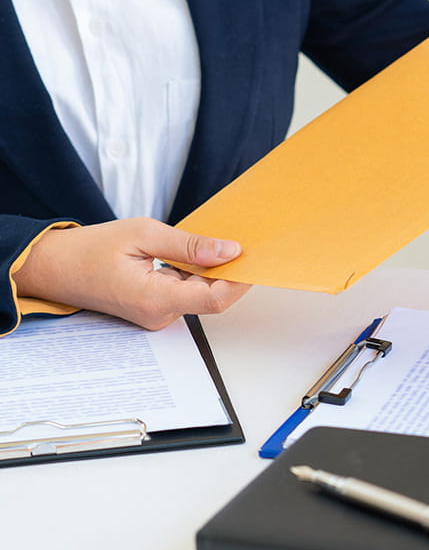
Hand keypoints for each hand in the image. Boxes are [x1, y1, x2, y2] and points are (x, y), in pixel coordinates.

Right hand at [12, 218, 250, 329]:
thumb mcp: (143, 233)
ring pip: (200, 294)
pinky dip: (197, 274)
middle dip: (230, 271)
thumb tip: (229, 250)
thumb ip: (189, 245)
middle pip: (212, 296)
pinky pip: (186, 293)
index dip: (240, 280)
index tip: (253, 258)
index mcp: (155, 298)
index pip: (215, 299)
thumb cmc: (90, 249)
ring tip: (218, 242)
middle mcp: (159, 315)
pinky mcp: (155, 310)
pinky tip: (198, 253)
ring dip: (213, 271)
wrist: (54, 268)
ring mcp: (157, 316)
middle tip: (242, 242)